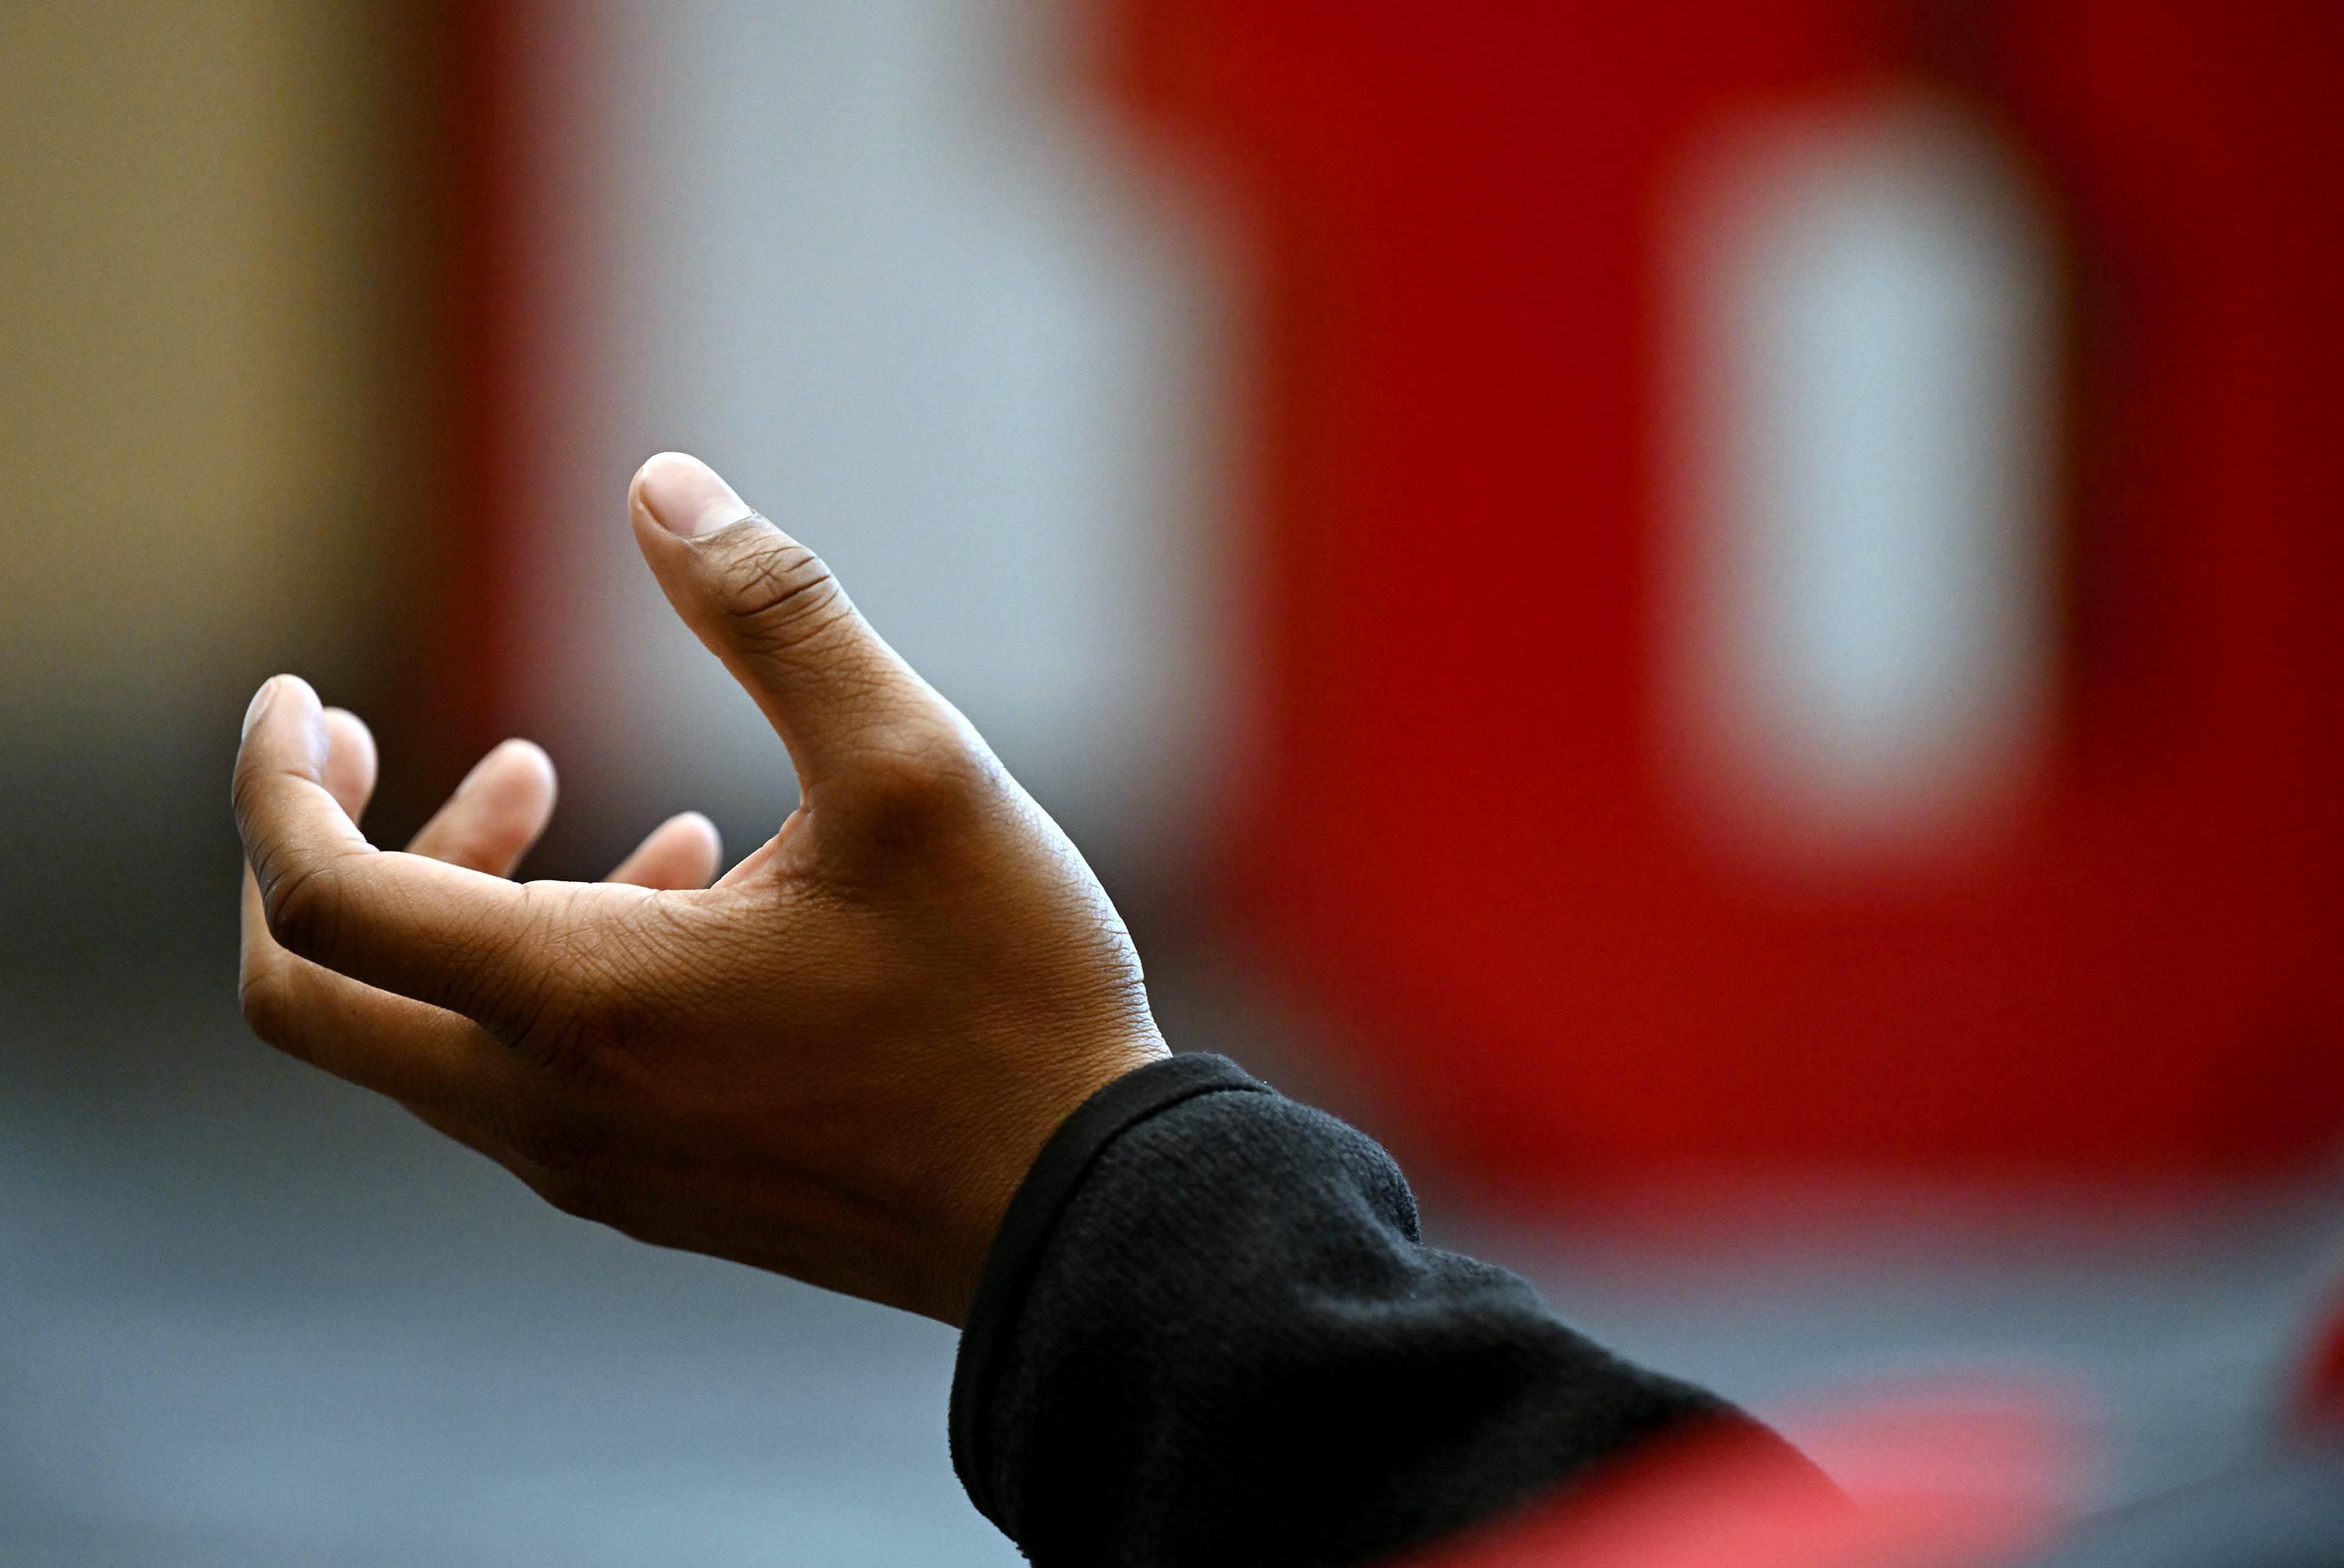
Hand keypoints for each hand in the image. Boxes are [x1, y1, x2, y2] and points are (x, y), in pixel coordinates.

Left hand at [232, 453, 1167, 1323]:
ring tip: (578, 792)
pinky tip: (691, 891)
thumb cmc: (1003, 996)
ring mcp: (595, 1167)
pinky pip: (522, 1079)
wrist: (1080, 1217)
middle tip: (378, 741)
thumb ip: (777, 616)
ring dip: (459, 896)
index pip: (317, 901)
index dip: (270, 783)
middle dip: (319, 851)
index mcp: (577, 1000)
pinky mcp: (654, 1193)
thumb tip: (661, 487)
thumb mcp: (915, 769)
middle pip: (316, 995)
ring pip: (425, 1035)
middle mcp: (549, 1106)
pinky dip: (540, 967)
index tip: (298, 694)